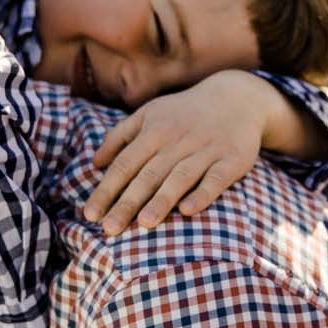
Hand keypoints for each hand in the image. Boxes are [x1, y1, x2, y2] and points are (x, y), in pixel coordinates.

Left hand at [86, 73, 269, 234]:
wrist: (237, 98)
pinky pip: (215, 179)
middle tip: (109, 229)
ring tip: (144, 224)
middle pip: (148, 175)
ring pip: (179, 177)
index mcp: (154, 130)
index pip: (124, 164)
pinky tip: (188, 211)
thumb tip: (94, 162)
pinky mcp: (231, 159)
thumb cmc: (184, 112)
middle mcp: (177, 140)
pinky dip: (202, 194)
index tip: (90, 215)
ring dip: (161, 200)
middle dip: (127, 203)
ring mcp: (205, 149)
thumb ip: (120, 135)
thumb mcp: (150, 113)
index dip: (106, 190)